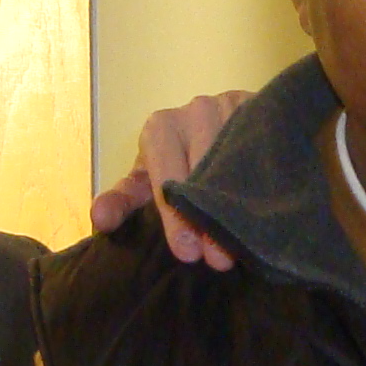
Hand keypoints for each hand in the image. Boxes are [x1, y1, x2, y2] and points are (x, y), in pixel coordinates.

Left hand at [92, 90, 253, 268]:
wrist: (222, 126)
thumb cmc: (176, 160)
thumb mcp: (147, 179)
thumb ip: (123, 199)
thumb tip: (100, 219)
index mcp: (161, 127)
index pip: (167, 176)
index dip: (175, 217)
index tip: (187, 253)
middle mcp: (196, 110)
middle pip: (204, 170)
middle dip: (208, 218)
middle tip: (218, 259)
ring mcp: (233, 106)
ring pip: (237, 161)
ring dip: (239, 205)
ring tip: (243, 242)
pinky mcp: (264, 110)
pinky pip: (264, 149)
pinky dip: (265, 183)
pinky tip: (265, 212)